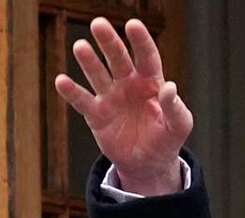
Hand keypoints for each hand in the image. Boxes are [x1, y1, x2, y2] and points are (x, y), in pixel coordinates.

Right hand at [53, 17, 192, 195]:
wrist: (148, 164)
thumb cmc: (166, 139)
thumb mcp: (179, 126)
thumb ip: (176, 108)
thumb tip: (170, 87)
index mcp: (151, 83)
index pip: (146, 58)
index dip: (140, 41)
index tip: (133, 24)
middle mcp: (128, 85)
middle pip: (117, 59)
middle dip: (109, 42)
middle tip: (99, 24)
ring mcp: (110, 97)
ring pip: (98, 74)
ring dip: (89, 61)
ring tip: (81, 47)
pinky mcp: (96, 115)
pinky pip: (83, 101)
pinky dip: (72, 92)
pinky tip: (62, 81)